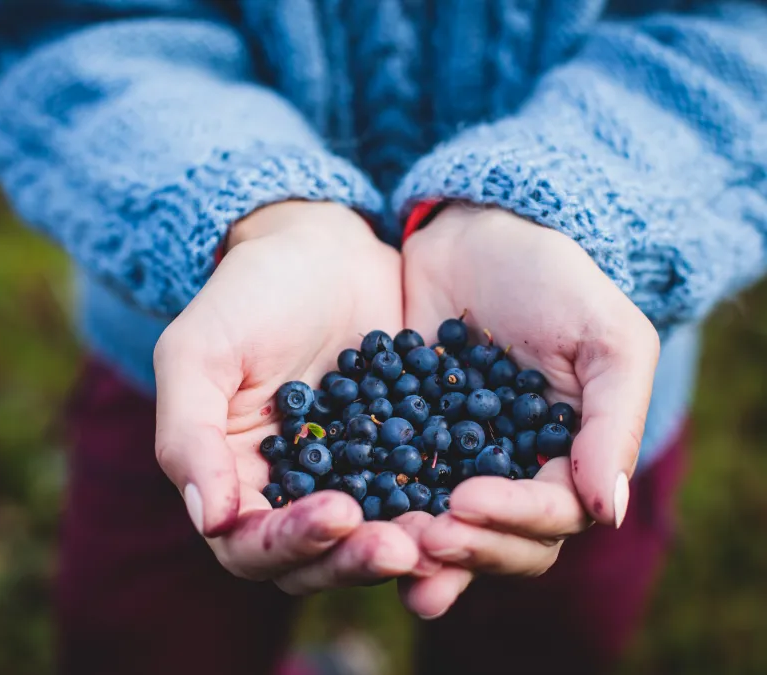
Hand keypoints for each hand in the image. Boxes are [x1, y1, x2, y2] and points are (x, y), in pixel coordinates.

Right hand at [154, 201, 431, 594]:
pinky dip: (443, 514)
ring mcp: (350, 484)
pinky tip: (472, 503)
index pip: (249, 546)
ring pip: (371, 546)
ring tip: (440, 536)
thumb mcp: (197, 353)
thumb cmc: (245, 295)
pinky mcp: (403, 463)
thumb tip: (210, 520)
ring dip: (404, 550)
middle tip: (401, 545)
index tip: (338, 513)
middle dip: (354, 561)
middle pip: (314, 564)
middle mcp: (289, 498)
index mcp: (231, 483)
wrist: (322, 248)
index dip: (290, 543)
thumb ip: (188, 436)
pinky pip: (421, 503)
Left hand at [397, 205, 659, 617]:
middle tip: (422, 536)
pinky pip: (382, 489)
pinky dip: (368, 508)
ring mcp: (449, 467)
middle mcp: (509, 479)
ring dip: (416, 547)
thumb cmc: (556, 282)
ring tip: (384, 548)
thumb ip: (613, 424)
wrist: (474, 235)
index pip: (552, 519)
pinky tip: (338, 516)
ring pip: (440, 531)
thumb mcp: (606, 340)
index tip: (465, 500)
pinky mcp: (394, 446)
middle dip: (465, 548)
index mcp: (568, 465)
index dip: (513, 520)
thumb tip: (610, 513)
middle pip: (497, 544)